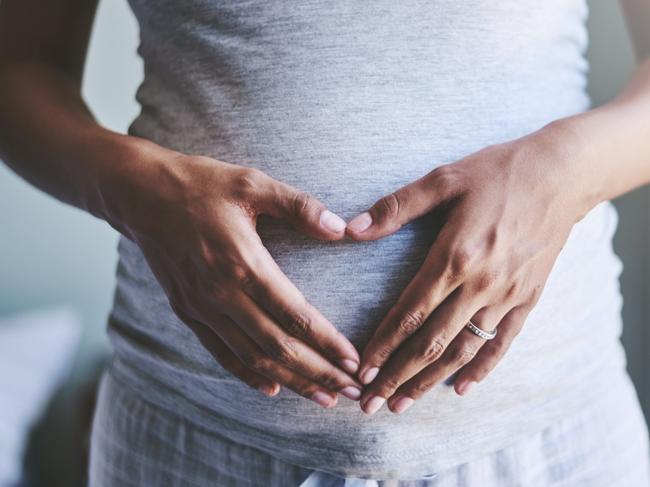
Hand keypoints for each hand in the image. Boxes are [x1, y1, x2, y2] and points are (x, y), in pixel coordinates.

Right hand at [119, 151, 361, 407]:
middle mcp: (222, 293)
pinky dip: (248, 374)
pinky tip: (273, 388)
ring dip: (291, 380)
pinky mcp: (187, 311)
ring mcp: (201, 307)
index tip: (354, 362)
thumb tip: (341, 229)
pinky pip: (221, 352)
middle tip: (350, 391)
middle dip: (318, 373)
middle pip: (278, 347)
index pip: (295, 315)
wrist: (140, 194)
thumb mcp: (253, 183)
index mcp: (243, 262)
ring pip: (253, 358)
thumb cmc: (200, 185)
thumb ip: (299, 207)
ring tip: (322, 398)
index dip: (328, 342)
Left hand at [346, 127, 590, 414]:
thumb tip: (351, 229)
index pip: (410, 313)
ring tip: (403, 403)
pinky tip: (460, 388)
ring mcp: (506, 295)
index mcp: (453, 256)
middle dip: (397, 375)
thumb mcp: (443, 178)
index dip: (382, 344)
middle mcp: (479, 284)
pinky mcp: (527, 298)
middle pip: (431, 341)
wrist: (561, 174)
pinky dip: (481, 368)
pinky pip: (501, 342)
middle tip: (371, 403)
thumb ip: (397, 207)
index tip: (361, 370)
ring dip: (430, 380)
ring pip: (462, 349)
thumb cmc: (497, 171)